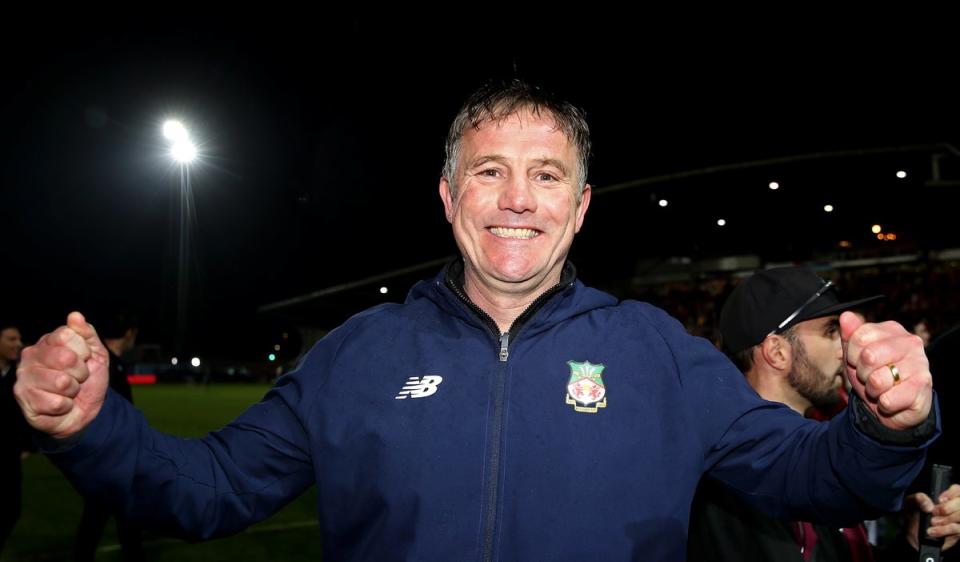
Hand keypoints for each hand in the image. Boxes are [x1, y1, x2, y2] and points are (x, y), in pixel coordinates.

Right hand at [14, 312, 109, 438]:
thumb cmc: (88, 381)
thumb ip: (87, 334)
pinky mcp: (24, 400)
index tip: (84, 359)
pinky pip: (56, 403)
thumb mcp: (96, 354)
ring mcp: (24, 378)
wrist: (84, 411)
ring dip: (73, 390)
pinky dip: (66, 406)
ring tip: (68, 392)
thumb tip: (75, 315)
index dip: (84, 351)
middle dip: (80, 372)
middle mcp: (31, 356)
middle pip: (65, 358)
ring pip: (61, 382)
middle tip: (77, 378)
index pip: (67, 335)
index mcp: (48, 341)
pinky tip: (60, 404)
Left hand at [840, 311, 932, 430]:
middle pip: (869, 356)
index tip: (858, 362)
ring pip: (878, 380)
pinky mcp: (923, 387)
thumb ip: (850, 336)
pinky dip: (883, 404)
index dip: (852, 355)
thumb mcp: (856, 356)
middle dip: (862, 373)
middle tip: (870, 377)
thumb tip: (846, 316)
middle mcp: (910, 342)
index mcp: (892, 330)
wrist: (895, 406)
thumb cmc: (873, 375)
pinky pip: (888, 399)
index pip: (859, 337)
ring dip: (873, 390)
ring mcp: (920, 363)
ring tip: (882, 389)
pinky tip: (892, 399)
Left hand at [905, 483, 959, 550]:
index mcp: (945, 497)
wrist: (913, 536)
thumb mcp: (911, 503)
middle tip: (934, 512)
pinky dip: (945, 530)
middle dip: (948, 507)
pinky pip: (958, 529)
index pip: (957, 490)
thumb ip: (918, 498)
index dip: (951, 493)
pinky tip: (933, 531)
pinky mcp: (958, 532)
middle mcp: (954, 507)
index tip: (940, 500)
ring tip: (932, 522)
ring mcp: (957, 520)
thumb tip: (929, 505)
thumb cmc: (914, 516)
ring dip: (947, 519)